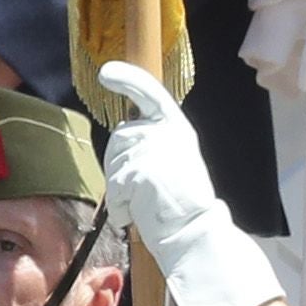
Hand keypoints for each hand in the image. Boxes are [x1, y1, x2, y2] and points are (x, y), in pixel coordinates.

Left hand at [95, 59, 293, 305]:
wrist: (197, 233)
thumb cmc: (183, 203)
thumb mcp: (173, 161)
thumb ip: (153, 143)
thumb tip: (125, 134)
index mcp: (177, 128)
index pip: (151, 93)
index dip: (128, 80)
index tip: (107, 73)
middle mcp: (166, 134)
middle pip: (120, 137)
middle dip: (120, 163)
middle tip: (144, 188)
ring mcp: (153, 152)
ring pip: (114, 163)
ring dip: (121, 188)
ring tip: (147, 202)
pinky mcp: (139, 173)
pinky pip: (114, 189)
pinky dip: (121, 207)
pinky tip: (140, 214)